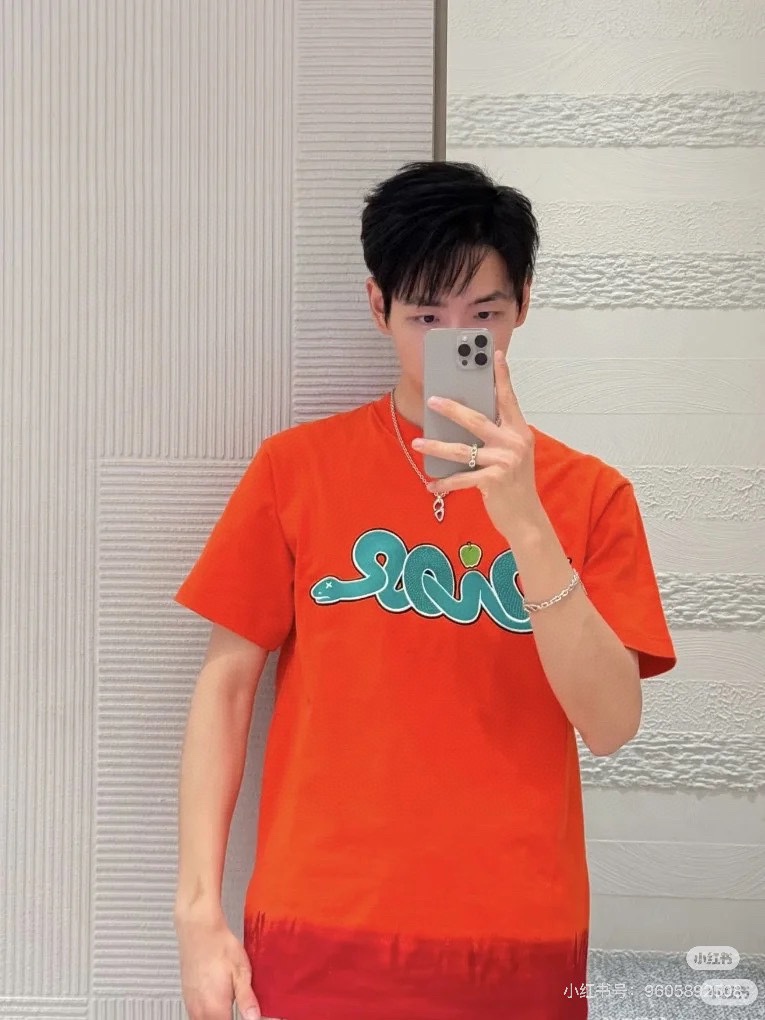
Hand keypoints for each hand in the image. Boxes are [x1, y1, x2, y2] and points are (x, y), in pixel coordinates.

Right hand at [175, 904, 269, 1019]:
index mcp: (215, 1009)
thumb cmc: (219, 945)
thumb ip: (247, 998)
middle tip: (240, 1011)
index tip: (248, 1017)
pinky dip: (208, 1016)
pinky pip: (197, 1016)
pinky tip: (217, 1006)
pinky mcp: (187, 997)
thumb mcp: (241, 971)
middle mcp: (199, 1011)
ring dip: (218, 1019)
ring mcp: (191, 1005)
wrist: (199, 929)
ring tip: (230, 1008)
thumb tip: (254, 1018)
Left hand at [412, 350, 541, 538]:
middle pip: (477, 420)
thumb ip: (495, 436)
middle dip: (452, 409)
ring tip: (418, 442)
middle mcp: (513, 443)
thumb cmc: (514, 483)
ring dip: (437, 446)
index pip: (508, 398)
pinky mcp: (494, 481)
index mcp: (519, 431)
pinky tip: (431, 484)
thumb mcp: (511, 454)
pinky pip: (461, 479)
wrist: (526, 517)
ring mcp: (504, 462)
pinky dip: (444, 483)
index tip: (493, 354)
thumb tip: (463, 420)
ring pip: (463, 450)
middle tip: (432, 400)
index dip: (501, 376)